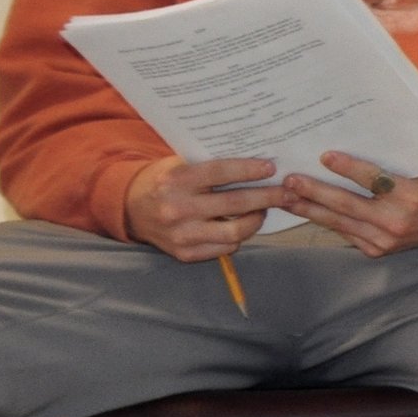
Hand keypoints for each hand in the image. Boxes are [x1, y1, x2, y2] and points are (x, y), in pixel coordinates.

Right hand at [123, 156, 288, 261]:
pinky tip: (243, 226)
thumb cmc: (164, 180)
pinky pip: (224, 249)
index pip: (220, 173)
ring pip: (234, 233)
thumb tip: (257, 162)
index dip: (249, 170)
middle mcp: (177, 209)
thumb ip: (210, 164)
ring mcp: (180, 234)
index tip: (271, 168)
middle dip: (268, 197)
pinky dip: (238, 238)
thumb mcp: (179, 164)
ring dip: (256, 220)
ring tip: (264, 210)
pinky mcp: (184, 253)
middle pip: (235, 204)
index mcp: (176, 180)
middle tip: (288, 193)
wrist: (129, 208)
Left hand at [280, 151, 417, 256]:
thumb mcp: (417, 172)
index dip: (348, 168)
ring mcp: (386, 240)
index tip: (325, 156)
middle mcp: (397, 221)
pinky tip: (307, 211)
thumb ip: (385, 170)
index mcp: (411, 197)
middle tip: (290, 181)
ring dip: (310, 209)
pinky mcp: (378, 251)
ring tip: (287, 198)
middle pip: (348, 205)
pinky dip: (326, 221)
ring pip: (340, 222)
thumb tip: (344, 156)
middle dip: (315, 191)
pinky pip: (346, 233)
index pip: (373, 180)